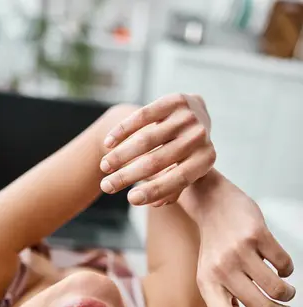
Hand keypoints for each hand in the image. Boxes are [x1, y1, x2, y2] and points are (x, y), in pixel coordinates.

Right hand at [99, 94, 215, 206]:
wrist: (196, 116)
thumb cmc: (186, 154)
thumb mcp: (186, 172)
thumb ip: (173, 189)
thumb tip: (155, 204)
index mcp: (205, 159)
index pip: (178, 180)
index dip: (154, 191)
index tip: (131, 200)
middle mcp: (199, 137)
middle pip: (157, 161)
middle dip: (128, 176)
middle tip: (107, 187)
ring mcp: (187, 116)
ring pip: (146, 140)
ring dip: (121, 155)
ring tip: (104, 167)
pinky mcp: (174, 100)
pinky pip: (142, 116)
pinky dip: (122, 131)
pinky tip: (108, 144)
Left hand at [190, 173, 294, 306]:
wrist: (212, 205)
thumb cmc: (214, 249)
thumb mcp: (209, 278)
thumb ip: (225, 304)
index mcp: (207, 285)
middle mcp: (220, 270)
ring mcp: (239, 251)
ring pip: (276, 287)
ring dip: (287, 295)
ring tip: (285, 292)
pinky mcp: (257, 233)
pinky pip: (284, 264)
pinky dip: (288, 272)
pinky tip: (280, 268)